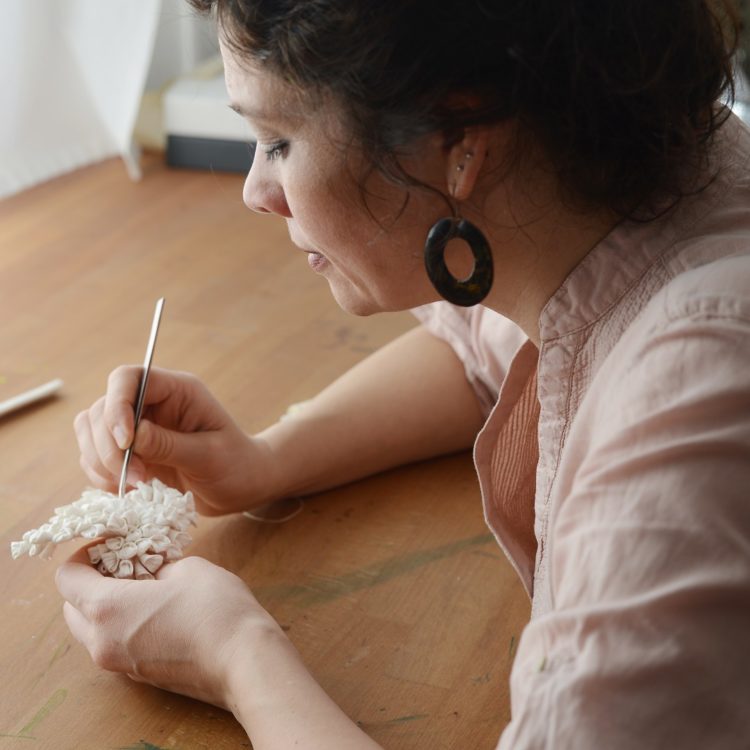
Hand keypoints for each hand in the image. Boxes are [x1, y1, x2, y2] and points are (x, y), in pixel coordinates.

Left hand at [55, 547, 281, 708]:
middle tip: (123, 563)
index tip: (110, 543)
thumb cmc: (215, 609)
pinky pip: (115, 645)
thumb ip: (159, 566)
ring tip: (144, 586)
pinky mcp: (140, 676)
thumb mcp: (188, 568)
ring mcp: (119, 665)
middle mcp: (102, 642)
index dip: (83, 555)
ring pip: (92, 631)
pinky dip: (123, 625)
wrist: (243, 662)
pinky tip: (158, 610)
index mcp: (106, 609)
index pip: (66, 578)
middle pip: (72, 608)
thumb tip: (155, 573)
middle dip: (89, 582)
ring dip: (106, 606)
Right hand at [74, 366, 276, 514]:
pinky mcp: (129, 451)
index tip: (126, 443)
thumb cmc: (235, 466)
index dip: (117, 406)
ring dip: (101, 461)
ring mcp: (138, 426)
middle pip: (103, 407)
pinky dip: (100, 474)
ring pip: (92, 430)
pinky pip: (94, 455)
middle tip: (136, 478)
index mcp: (177, 390)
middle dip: (109, 446)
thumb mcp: (208, 456)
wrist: (241, 487)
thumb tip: (132, 436)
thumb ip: (170, 445)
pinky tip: (126, 490)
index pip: (129, 378)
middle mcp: (152, 402)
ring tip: (133, 486)